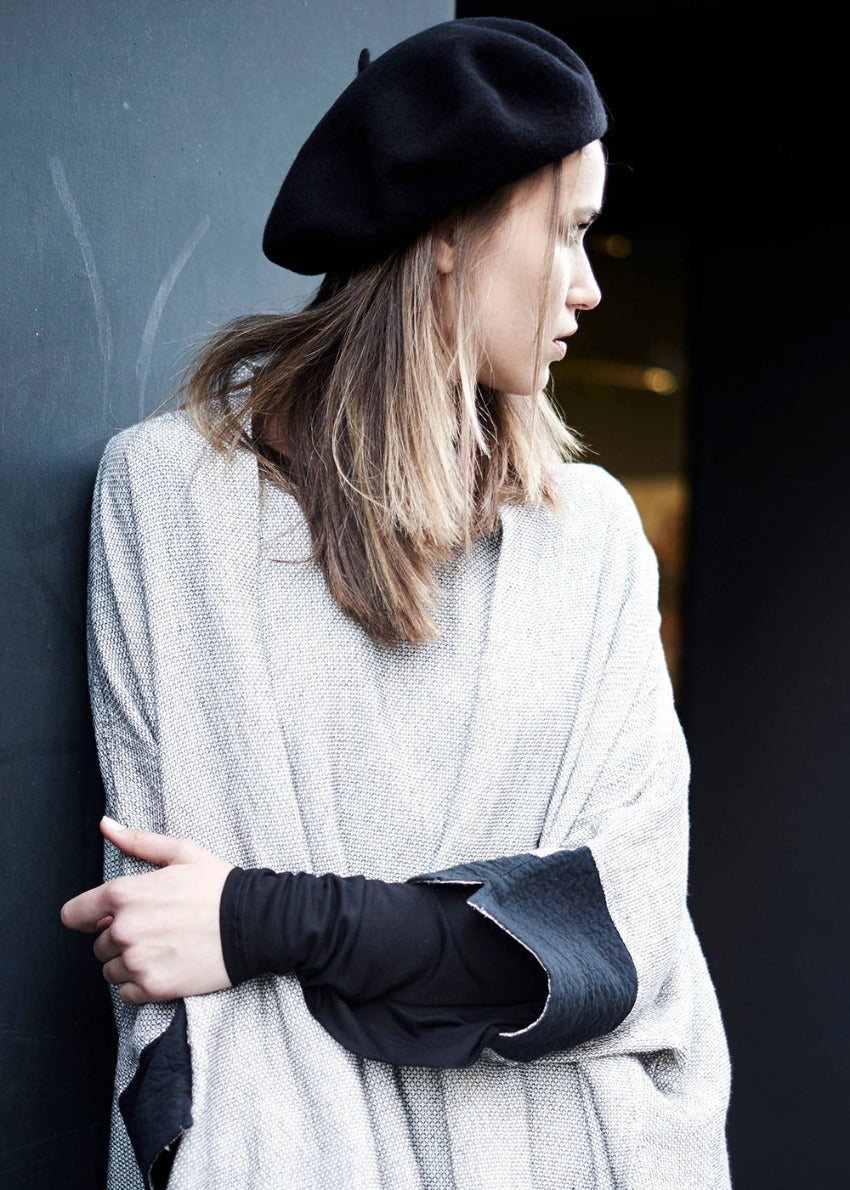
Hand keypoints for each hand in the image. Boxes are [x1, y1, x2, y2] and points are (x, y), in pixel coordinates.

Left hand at [60, 816, 234, 1003]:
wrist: (254, 924)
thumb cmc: (218, 886)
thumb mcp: (181, 852)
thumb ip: (137, 840)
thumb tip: (106, 825)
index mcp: (124, 894)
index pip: (74, 915)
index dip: (89, 915)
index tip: (107, 916)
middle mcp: (123, 930)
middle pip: (98, 944)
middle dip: (120, 937)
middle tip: (156, 927)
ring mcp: (137, 962)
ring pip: (111, 970)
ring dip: (130, 962)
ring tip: (163, 947)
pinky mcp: (153, 988)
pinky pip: (126, 993)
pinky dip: (140, 984)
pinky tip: (166, 965)